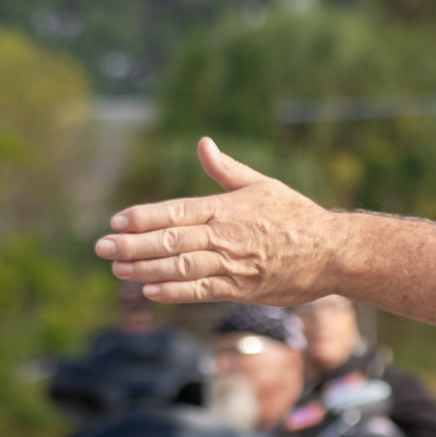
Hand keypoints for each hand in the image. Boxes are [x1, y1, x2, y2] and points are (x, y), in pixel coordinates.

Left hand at [94, 138, 341, 305]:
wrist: (334, 252)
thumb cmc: (297, 216)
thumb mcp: (261, 185)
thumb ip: (226, 169)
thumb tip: (203, 144)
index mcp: (227, 208)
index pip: (176, 210)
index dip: (144, 216)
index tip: (116, 221)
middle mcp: (226, 236)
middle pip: (171, 240)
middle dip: (132, 245)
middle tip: (101, 248)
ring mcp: (234, 264)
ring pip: (181, 267)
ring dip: (145, 269)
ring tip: (117, 270)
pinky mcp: (242, 289)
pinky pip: (203, 291)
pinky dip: (175, 292)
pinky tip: (150, 291)